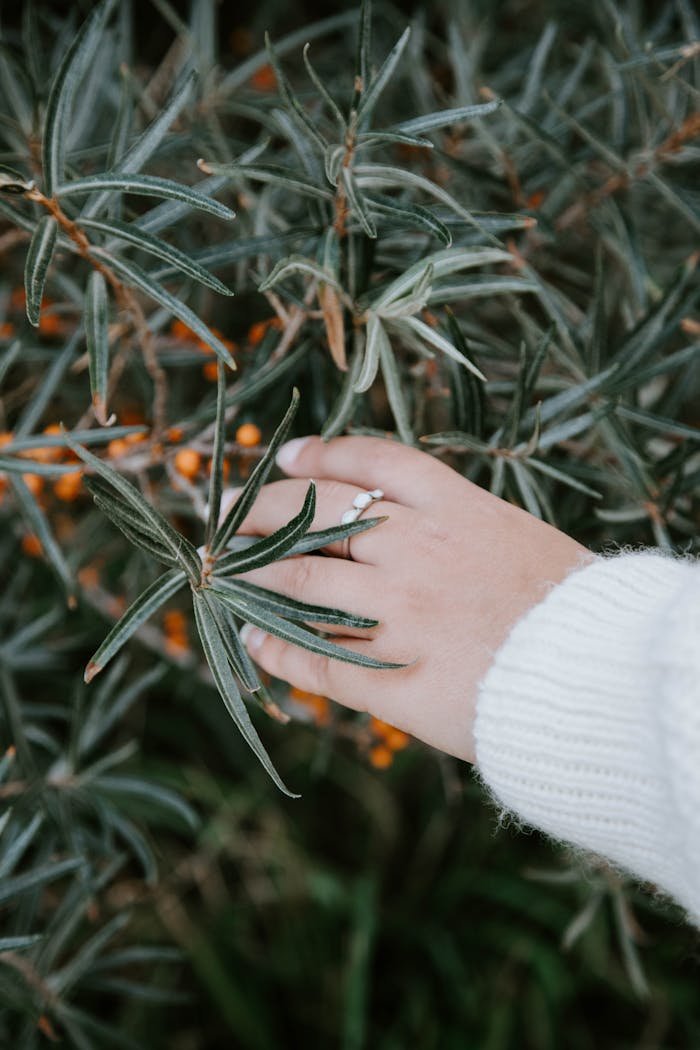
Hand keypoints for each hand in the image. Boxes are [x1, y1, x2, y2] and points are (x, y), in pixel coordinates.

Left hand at [229, 436, 595, 763]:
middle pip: (313, 517)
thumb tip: (390, 524)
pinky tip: (252, 642)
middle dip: (258, 511)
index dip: (317, 456)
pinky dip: (274, 649)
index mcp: (452, 508)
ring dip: (252, 579)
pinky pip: (314, 660)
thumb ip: (453, 525)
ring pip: (298, 584)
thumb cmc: (569, 605)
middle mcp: (414, 549)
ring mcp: (396, 613)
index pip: (367, 463)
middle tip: (224, 514)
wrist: (599, 678)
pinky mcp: (390, 678)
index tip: (281, 458)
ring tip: (226, 575)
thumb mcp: (515, 538)